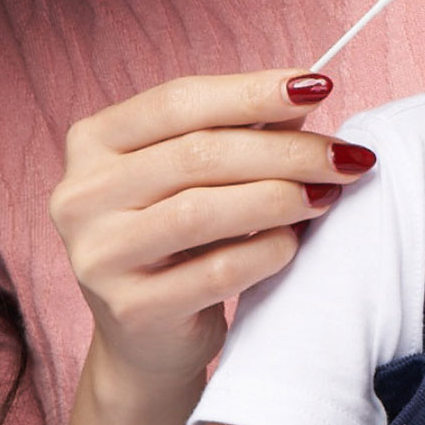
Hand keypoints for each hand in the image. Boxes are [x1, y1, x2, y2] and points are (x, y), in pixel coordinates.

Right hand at [51, 69, 375, 401]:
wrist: (148, 338)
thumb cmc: (178, 239)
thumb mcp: (198, 175)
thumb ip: (241, 132)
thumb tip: (304, 96)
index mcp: (92, 141)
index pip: (178, 101)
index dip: (252, 91)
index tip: (318, 85)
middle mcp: (81, 193)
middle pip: (197, 154)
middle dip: (284, 150)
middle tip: (343, 156)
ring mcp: (99, 253)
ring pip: (202, 210)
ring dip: (279, 197)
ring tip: (327, 194)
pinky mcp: (131, 308)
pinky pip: (216, 271)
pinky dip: (265, 251)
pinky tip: (294, 242)